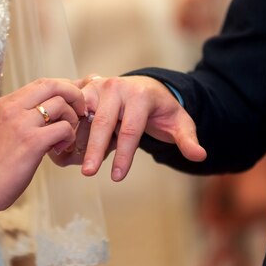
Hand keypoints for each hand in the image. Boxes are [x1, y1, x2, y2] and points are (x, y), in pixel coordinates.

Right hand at [0, 78, 85, 210]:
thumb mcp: (6, 129)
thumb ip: (25, 114)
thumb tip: (54, 105)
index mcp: (7, 103)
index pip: (43, 82)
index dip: (64, 89)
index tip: (72, 102)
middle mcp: (13, 108)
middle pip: (54, 85)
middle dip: (75, 95)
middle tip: (80, 111)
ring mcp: (22, 123)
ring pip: (62, 105)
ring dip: (72, 120)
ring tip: (66, 136)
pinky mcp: (32, 141)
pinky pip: (64, 128)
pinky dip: (69, 137)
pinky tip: (61, 148)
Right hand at [80, 75, 205, 180]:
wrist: (145, 88)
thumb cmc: (161, 110)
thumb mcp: (179, 124)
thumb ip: (187, 140)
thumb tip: (199, 156)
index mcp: (141, 95)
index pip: (131, 130)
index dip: (124, 156)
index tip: (117, 178)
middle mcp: (116, 87)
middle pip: (103, 123)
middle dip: (94, 149)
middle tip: (88, 173)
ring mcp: (98, 87)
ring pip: (84, 116)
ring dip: (77, 140)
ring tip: (70, 162)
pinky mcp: (84, 91)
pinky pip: (74, 112)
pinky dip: (70, 130)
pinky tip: (66, 149)